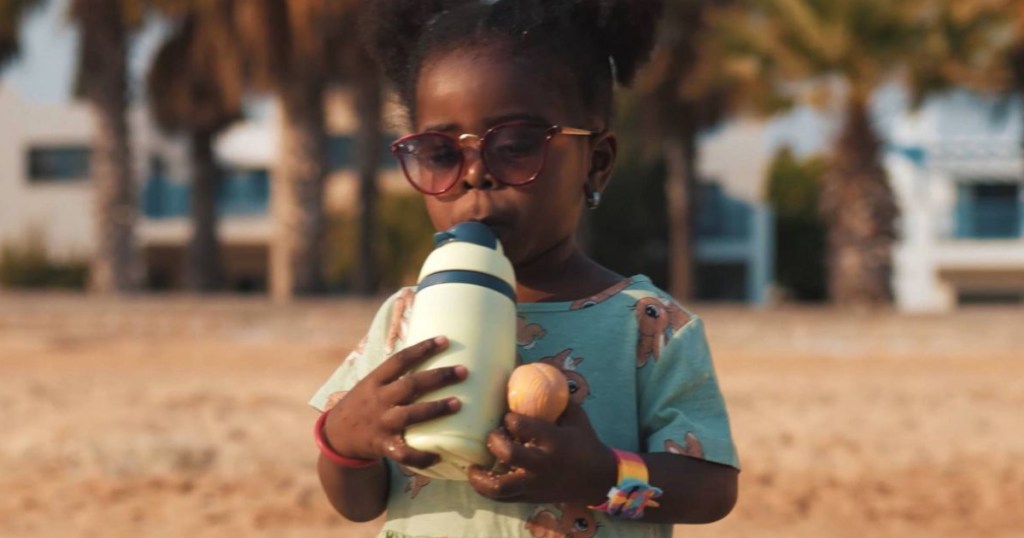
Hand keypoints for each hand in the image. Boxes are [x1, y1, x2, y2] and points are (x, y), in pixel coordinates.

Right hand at [322, 336, 465, 468]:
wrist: (337, 435)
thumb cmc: (363, 404)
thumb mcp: (371, 384)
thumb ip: (394, 374)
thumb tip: (430, 356)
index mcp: (374, 381)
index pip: (399, 360)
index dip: (422, 349)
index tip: (445, 340)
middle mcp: (378, 400)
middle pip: (410, 385)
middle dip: (438, 377)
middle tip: (463, 371)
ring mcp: (381, 423)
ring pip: (410, 415)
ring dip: (435, 409)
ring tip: (458, 403)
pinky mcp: (383, 446)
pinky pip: (404, 453)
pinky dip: (421, 456)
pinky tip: (439, 456)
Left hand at [467, 400, 615, 504]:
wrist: (596, 479)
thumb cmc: (584, 442)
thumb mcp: (576, 416)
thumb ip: (556, 399)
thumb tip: (534, 371)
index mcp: (554, 441)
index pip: (523, 427)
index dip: (509, 419)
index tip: (506, 415)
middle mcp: (542, 464)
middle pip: (509, 454)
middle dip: (494, 441)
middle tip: (491, 435)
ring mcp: (534, 484)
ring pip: (499, 486)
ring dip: (480, 476)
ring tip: (472, 466)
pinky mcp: (529, 498)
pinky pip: (501, 498)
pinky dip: (486, 489)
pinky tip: (479, 477)